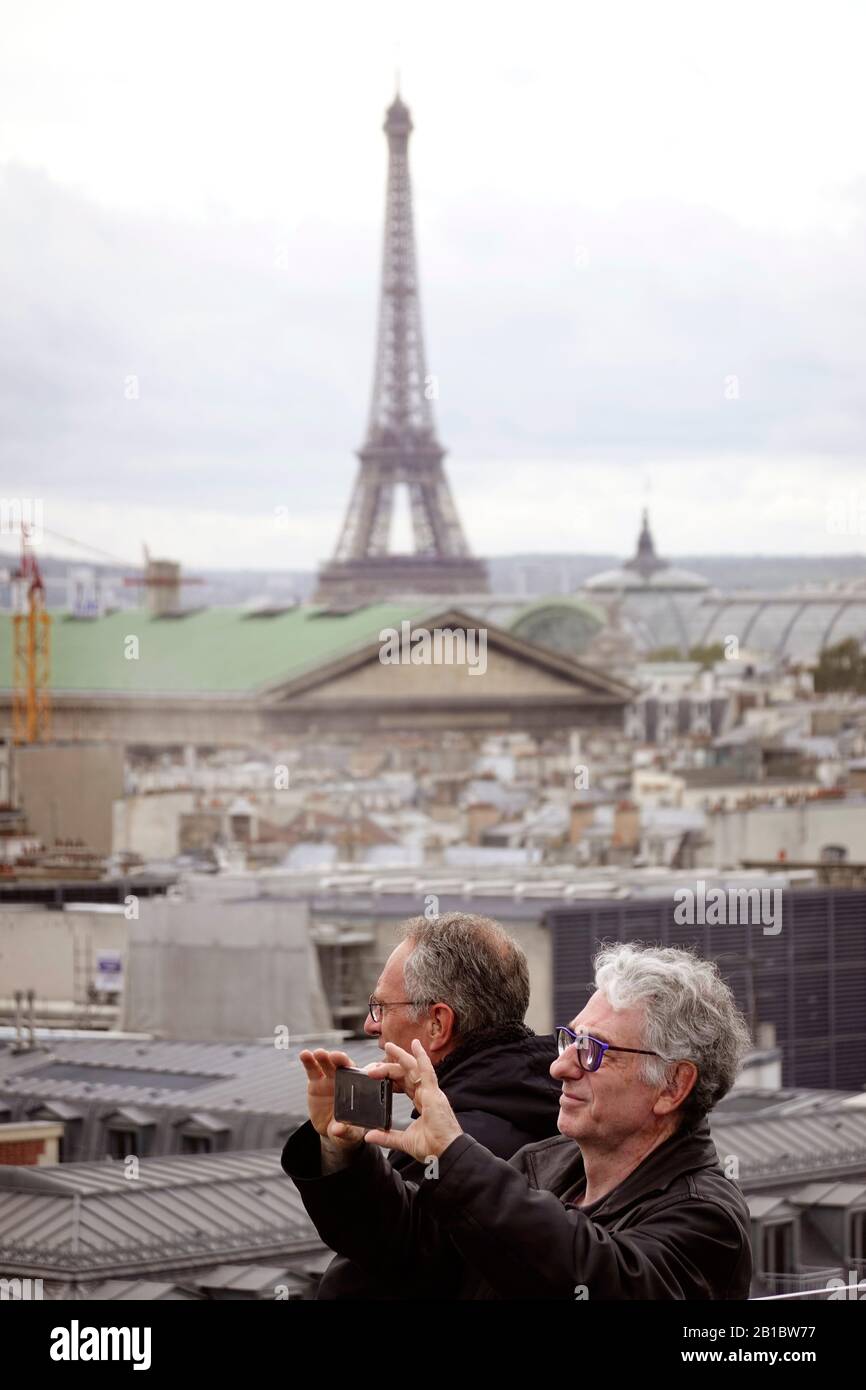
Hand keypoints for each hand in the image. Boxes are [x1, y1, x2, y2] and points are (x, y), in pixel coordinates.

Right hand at [298, 1049, 364, 1150]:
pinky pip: (313, 1069)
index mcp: (361, 1090)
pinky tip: (304, 1055)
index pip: (365, 1076)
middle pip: (346, 1066)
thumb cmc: (349, 1130)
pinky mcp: (316, 1081)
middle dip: (341, 1059)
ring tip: (318, 1053)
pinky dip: (309, 1061)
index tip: (363, 1068)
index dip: (365, 1069)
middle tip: (336, 1056)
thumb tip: (339, 1129)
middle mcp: (347, 1080)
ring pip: (328, 1064)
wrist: (333, 1131)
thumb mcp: (350, 1134)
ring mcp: (331, 1078)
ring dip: (324, 1057)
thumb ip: (346, 1131)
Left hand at [364, 1039, 462, 1160]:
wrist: (446, 1153)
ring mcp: (431, 1092)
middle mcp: (427, 1094)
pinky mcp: (434, 1094)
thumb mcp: (404, 1141)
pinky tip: (415, 1046)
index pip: (404, 1084)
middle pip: (407, 1074)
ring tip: (389, 1046)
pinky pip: (427, 1071)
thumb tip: (368, 1135)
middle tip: (378, 1057)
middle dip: (392, 1064)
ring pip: (414, 1069)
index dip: (391, 1077)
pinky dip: (421, 1057)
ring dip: (401, 1057)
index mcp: (422, 1102)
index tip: (377, 1073)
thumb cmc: (433, 1148)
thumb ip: (386, 1136)